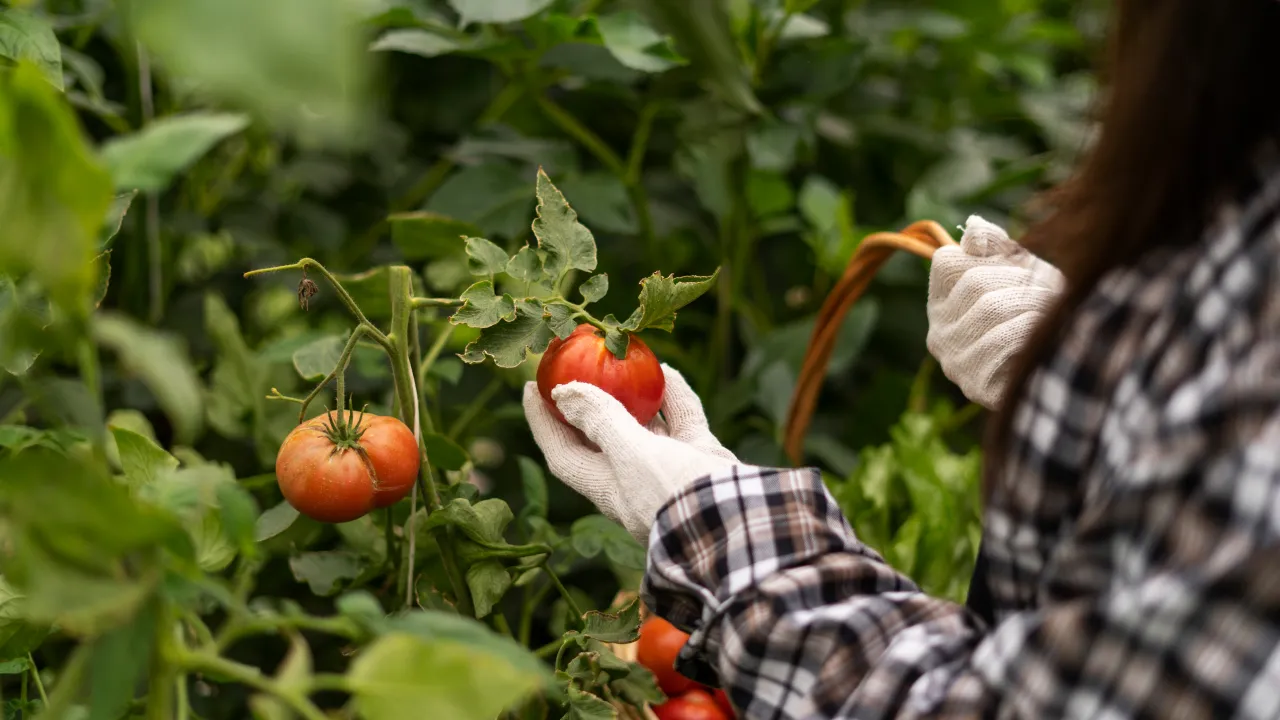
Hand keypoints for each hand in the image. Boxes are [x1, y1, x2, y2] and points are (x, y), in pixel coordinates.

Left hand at [523, 364, 739, 544]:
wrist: (746, 526)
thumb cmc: (677, 495)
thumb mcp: (632, 456)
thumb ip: (601, 420)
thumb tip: (562, 392)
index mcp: (608, 489)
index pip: (563, 453)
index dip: (543, 423)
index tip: (531, 388)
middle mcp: (636, 482)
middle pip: (600, 437)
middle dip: (586, 403)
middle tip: (573, 366)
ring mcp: (671, 471)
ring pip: (644, 426)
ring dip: (632, 396)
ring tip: (620, 361)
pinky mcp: (702, 461)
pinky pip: (683, 421)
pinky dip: (674, 396)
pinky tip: (667, 370)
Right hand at [926, 215, 1065, 409]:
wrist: (1062, 372)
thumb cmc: (1040, 314)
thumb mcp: (1020, 272)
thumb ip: (995, 248)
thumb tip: (974, 224)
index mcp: (941, 304)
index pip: (948, 261)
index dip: (991, 257)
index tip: (1021, 265)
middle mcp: (938, 333)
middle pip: (975, 283)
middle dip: (1020, 280)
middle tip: (1050, 289)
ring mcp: (953, 362)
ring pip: (991, 310)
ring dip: (1032, 305)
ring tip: (1051, 311)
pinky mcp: (974, 385)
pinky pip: (1001, 343)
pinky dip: (1030, 333)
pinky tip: (1043, 336)